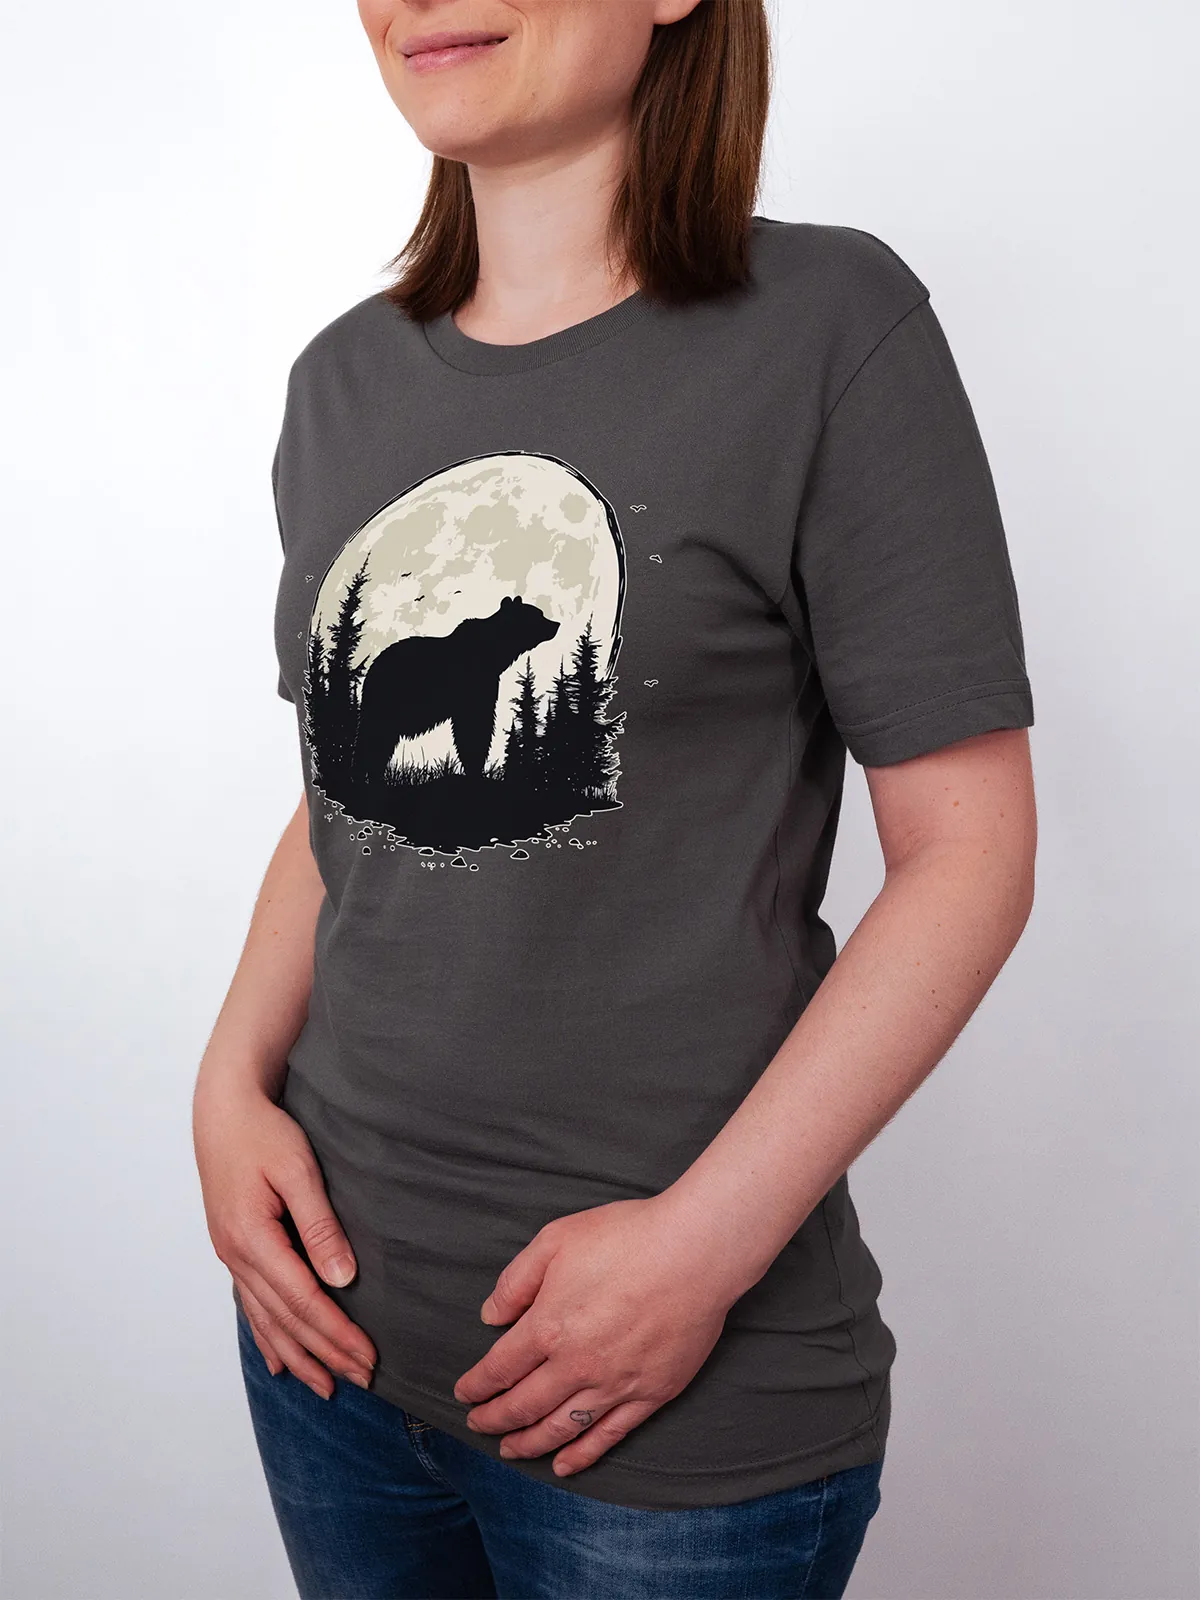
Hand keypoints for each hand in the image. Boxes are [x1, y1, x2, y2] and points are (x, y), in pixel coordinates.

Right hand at [194, 1083, 376, 1397]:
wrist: (222, 1109)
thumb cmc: (263, 1132)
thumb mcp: (298, 1170)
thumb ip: (320, 1225)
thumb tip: (342, 1278)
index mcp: (253, 1238)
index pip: (304, 1301)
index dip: (337, 1334)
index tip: (368, 1358)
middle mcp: (237, 1255)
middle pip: (285, 1319)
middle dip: (324, 1353)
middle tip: (361, 1381)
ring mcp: (230, 1255)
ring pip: (266, 1320)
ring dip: (297, 1355)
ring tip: (325, 1386)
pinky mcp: (233, 1248)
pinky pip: (251, 1304)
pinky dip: (267, 1336)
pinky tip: (278, 1360)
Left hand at [452, 1194, 745, 1476]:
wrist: (695, 1252)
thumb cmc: (626, 1237)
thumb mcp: (556, 1240)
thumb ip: (516, 1281)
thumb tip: (491, 1316)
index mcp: (548, 1327)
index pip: (499, 1369)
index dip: (476, 1385)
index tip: (463, 1392)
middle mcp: (576, 1366)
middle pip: (523, 1406)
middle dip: (494, 1419)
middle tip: (478, 1424)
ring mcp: (614, 1385)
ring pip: (560, 1428)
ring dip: (529, 1444)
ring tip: (510, 1450)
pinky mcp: (649, 1394)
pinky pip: (608, 1436)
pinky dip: (581, 1456)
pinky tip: (564, 1465)